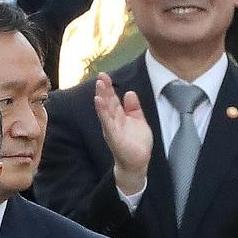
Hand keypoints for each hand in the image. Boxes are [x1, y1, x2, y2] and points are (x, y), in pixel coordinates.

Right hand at [95, 73, 153, 193]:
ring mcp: (112, 129)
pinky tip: (99, 102)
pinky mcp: (114, 137)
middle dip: (104, 89)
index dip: (108, 87)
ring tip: (99, 86)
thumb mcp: (137, 120)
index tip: (103, 75)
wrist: (138, 162)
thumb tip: (130, 92)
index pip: (112, 99)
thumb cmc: (136, 143)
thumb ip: (133, 107)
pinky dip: (103, 112)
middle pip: (107, 102)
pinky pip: (107, 123)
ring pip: (105, 111)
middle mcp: (112, 121)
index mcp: (118, 116)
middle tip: (100, 76)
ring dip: (101, 98)